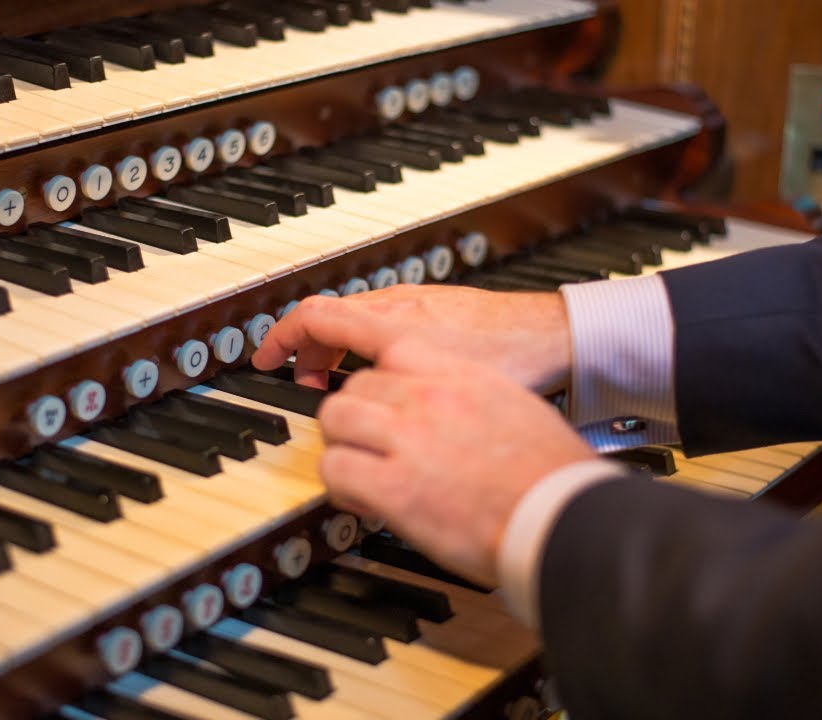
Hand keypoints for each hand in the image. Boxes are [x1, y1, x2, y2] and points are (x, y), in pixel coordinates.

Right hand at [251, 285, 571, 392]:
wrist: (559, 334)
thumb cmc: (513, 359)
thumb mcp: (443, 391)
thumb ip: (396, 409)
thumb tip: (360, 438)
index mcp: (393, 320)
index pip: (315, 316)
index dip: (281, 339)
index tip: (263, 359)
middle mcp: (403, 304)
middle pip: (332, 320)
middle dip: (310, 353)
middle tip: (308, 386)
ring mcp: (421, 304)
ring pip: (359, 323)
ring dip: (341, 352)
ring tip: (344, 386)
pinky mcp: (440, 312)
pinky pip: (385, 325)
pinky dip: (369, 348)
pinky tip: (386, 379)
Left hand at [316, 338, 598, 586]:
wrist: (560, 516)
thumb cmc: (550, 473)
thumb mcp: (516, 405)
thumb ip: (471, 396)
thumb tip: (452, 407)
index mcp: (460, 374)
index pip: (390, 350)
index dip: (376, 378)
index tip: (374, 397)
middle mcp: (428, 398)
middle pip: (356, 385)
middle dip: (356, 415)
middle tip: (368, 444)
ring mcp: (407, 438)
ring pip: (335, 418)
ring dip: (342, 445)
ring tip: (361, 470)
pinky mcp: (393, 487)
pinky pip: (335, 467)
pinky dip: (341, 485)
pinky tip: (363, 500)